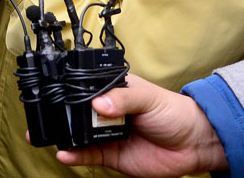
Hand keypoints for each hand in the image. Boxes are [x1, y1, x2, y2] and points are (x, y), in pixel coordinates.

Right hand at [56, 74, 227, 176]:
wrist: (193, 144)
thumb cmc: (172, 112)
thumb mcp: (147, 98)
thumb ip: (123, 99)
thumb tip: (99, 104)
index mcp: (113, 89)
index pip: (86, 87)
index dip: (71, 90)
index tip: (54, 92)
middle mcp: (106, 110)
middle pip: (79, 111)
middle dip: (63, 114)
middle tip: (50, 116)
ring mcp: (107, 133)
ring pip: (80, 134)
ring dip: (66, 135)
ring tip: (50, 136)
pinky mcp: (111, 155)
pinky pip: (88, 155)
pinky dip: (75, 155)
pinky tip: (65, 154)